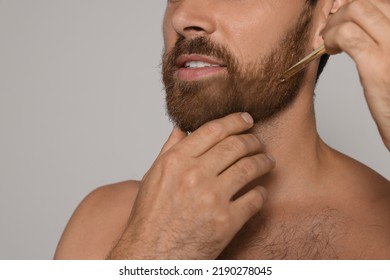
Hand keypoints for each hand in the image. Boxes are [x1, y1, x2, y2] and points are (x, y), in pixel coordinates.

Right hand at [108, 113, 274, 258]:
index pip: (214, 130)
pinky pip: (255, 198)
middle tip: (258, 143)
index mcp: (176, 161)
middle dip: (253, 140)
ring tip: (266, 162)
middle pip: (236, 146)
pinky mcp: (226, 221)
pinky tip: (260, 192)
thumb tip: (182, 128)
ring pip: (250, 167)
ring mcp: (211, 198)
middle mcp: (194, 175)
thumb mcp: (154, 177)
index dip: (235, 121)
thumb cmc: (151, 217)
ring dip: (263, 161)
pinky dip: (261, 192)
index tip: (246, 120)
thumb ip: (170, 149)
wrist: (152, 254)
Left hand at [322, 0, 389, 150]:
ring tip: (329, 40)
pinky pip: (347, 35)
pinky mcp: (377, 66)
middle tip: (332, 29)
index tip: (344, 17)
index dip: (359, 6)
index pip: (384, 3)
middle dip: (343, 11)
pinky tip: (329, 48)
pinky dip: (332, 37)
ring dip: (335, 23)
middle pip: (369, 1)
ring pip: (357, 10)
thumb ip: (386, 42)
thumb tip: (364, 28)